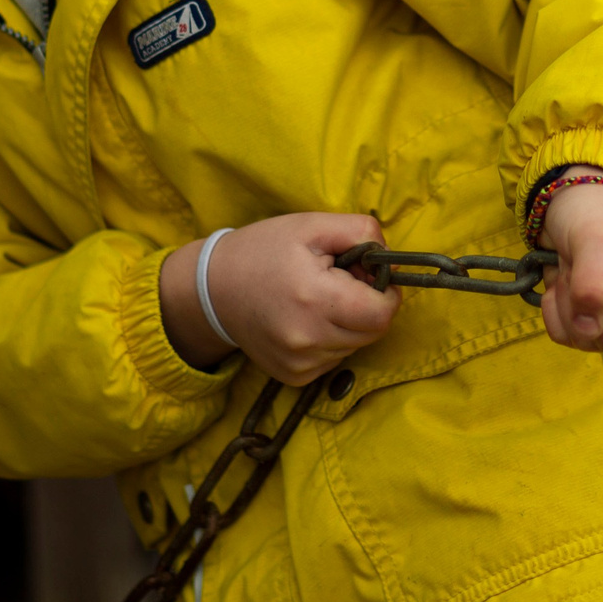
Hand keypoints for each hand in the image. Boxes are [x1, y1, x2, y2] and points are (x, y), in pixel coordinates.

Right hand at [159, 212, 397, 383]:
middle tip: (342, 282)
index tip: (368, 275)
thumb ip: (362, 232)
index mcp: (315, 299)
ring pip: (355, 346)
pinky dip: (331, 341)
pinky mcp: (293, 376)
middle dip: (368, 306)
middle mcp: (308, 339)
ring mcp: (300, 363)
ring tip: (320, 299)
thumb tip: (389, 259)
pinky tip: (307, 320)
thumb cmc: (264, 250)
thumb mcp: (313, 225)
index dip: (386, 292)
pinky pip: (334, 360)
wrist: (213, 289)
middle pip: (373, 332)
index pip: (382, 313)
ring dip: (350, 324)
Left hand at [535, 169, 602, 360]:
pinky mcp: (592, 316)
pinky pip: (569, 337)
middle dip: (592, 315)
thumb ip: (598, 280)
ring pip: (592, 343)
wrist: (565, 200)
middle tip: (582, 275)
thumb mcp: (598, 237)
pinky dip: (556, 312)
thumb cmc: (595, 210)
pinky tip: (560, 283)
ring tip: (571, 272)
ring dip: (569, 310)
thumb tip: (590, 328)